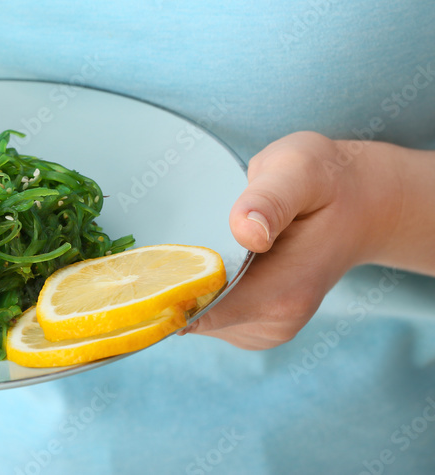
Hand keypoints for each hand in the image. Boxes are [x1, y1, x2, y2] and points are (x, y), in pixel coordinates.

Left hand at [185, 131, 400, 348]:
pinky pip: (204, 313)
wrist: (362, 205)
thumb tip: (246, 230)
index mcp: (283, 293)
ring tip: (196, 238)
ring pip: (193, 316)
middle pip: (191, 315)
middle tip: (165, 236)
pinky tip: (205, 254)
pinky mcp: (252, 325)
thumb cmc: (324, 181)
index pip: (201, 311)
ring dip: (183, 281)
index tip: (138, 262)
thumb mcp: (297, 171)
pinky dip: (195, 286)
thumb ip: (270, 198)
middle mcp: (273, 323)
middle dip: (170, 280)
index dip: (164, 290)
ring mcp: (263, 330)